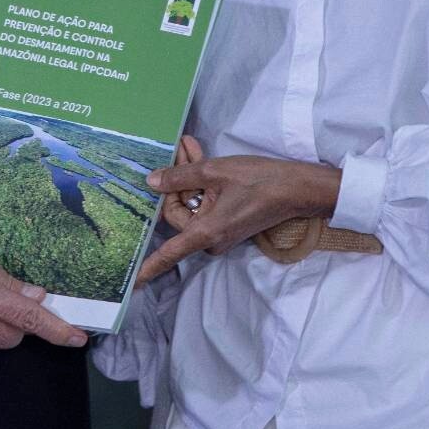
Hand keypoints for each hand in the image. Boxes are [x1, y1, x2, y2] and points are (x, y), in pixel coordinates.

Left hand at [136, 142, 341, 285]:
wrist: (296, 187)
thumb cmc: (258, 180)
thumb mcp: (215, 172)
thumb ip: (180, 176)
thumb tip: (151, 182)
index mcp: (205, 232)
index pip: (170, 253)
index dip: (149, 267)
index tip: (132, 283)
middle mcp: (211, 238)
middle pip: (178, 211)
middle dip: (177, 180)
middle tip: (180, 148)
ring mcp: (220, 232)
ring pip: (191, 203)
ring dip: (189, 176)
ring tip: (189, 146)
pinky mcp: (228, 223)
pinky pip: (204, 205)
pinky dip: (201, 183)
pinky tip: (197, 156)